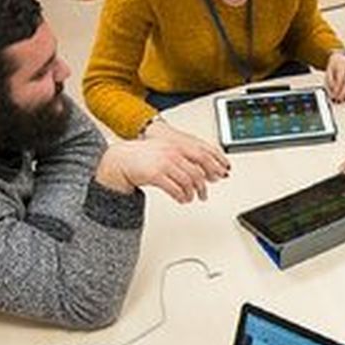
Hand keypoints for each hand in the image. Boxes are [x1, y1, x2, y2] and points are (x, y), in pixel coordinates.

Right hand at [99, 124, 230, 202]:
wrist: (122, 160)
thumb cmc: (144, 157)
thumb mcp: (165, 151)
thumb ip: (183, 157)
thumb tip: (202, 169)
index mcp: (177, 146)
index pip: (203, 154)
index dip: (215, 165)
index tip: (222, 174)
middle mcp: (172, 153)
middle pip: (197, 172)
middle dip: (203, 185)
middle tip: (204, 194)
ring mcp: (164, 163)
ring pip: (187, 182)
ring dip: (192, 193)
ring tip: (190, 198)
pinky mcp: (155, 175)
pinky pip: (175, 189)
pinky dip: (181, 197)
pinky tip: (182, 199)